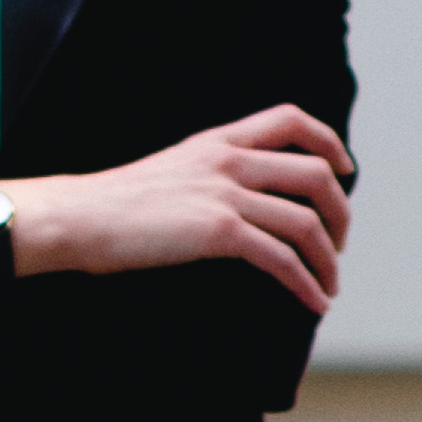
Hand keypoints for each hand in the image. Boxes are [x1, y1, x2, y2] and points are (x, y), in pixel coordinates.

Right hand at [20, 104, 353, 315]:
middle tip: (337, 245)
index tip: (343, 171)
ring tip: (329, 284)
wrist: (79, 217)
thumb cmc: (112, 207)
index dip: (328, 142)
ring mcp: (225, 194)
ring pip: (305, 220)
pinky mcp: (217, 231)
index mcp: (217, 141)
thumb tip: (234, 205)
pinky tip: (313, 302)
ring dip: (327, 258)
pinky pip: (281, 258)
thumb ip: (206, 176)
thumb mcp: (169, 173)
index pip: (291, 119)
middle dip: (339, 213)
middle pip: (314, 174)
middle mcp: (228, 160)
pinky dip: (305, 283)